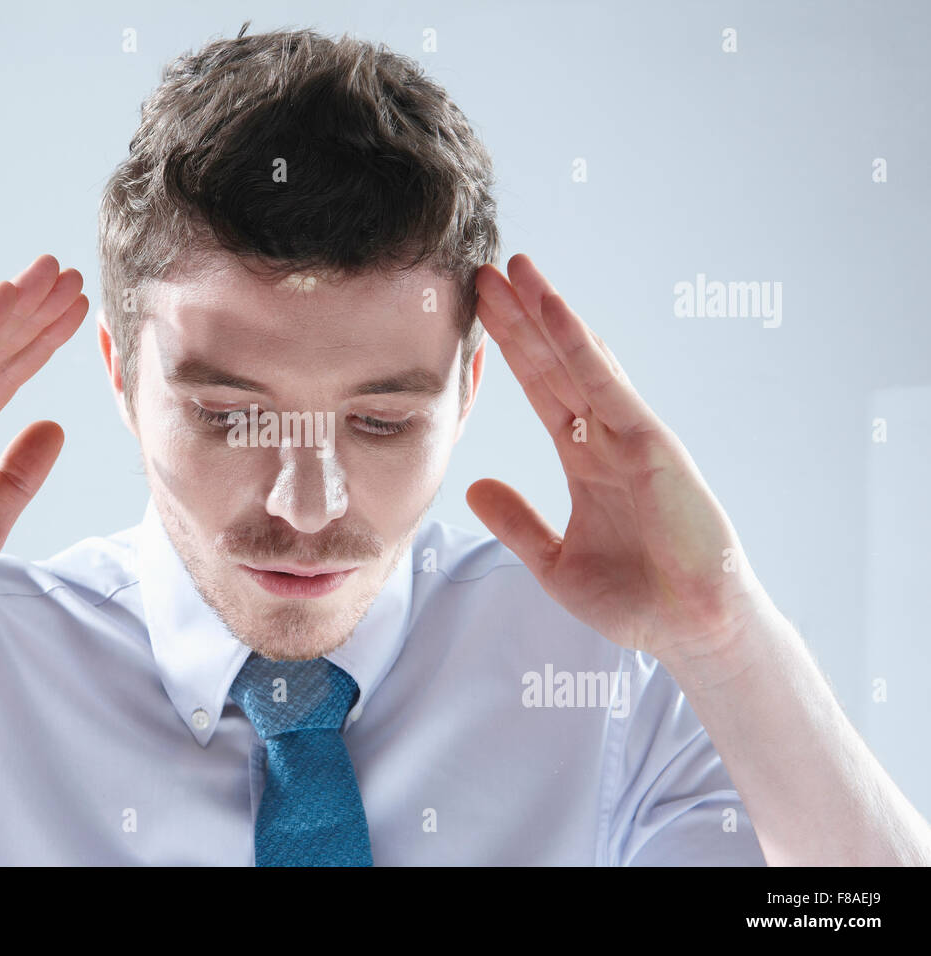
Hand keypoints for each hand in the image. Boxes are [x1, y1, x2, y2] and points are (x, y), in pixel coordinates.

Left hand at [466, 254, 772, 660]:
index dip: (509, 351)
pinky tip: (554, 310)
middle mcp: (606, 438)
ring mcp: (630, 436)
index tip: (477, 314)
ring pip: (579, 362)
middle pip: (552, 365)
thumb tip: (474, 488)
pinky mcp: (651, 443)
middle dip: (518, 319)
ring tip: (515, 269)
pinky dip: (580, 346)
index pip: (539, 392)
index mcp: (585, 461)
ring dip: (547, 313)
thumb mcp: (554, 562)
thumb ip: (516, 522)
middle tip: (483, 272)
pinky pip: (607, 385)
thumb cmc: (636, 601)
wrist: (690, 631)